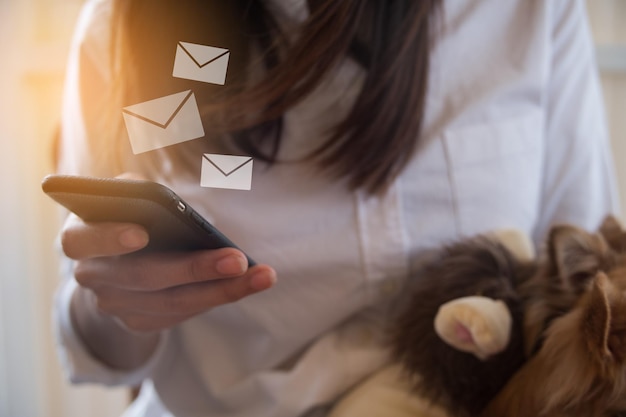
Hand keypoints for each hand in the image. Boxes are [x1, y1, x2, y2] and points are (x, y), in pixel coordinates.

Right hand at [60, 213, 275, 368]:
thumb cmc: (128, 214)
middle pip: (144, 277)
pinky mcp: (139, 322)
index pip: (84, 238)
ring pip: (172, 303)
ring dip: (222, 290)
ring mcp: (114, 306)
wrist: (116, 257)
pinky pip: (182, 314)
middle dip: (195, 268)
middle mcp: (92, 277)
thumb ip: (138, 192)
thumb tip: (169, 201)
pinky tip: (248, 285)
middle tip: (238, 259)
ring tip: (262, 275)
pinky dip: (216, 298)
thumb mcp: (127, 196)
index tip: (141, 233)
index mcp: (79, 237)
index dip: (110, 237)